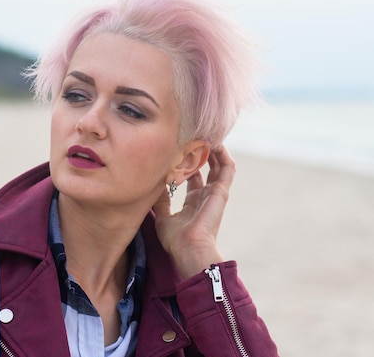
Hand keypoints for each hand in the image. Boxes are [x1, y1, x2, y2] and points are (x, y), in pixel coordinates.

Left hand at [153, 145, 234, 278]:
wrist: (189, 248)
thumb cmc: (176, 239)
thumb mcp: (162, 217)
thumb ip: (161, 202)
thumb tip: (155, 187)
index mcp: (193, 203)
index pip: (192, 178)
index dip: (187, 163)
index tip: (179, 149)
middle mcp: (205, 196)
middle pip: (207, 168)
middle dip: (200, 152)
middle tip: (193, 136)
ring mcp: (215, 193)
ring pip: (219, 165)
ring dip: (213, 150)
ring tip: (205, 134)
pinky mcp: (221, 191)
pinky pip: (228, 168)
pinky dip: (223, 154)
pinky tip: (215, 142)